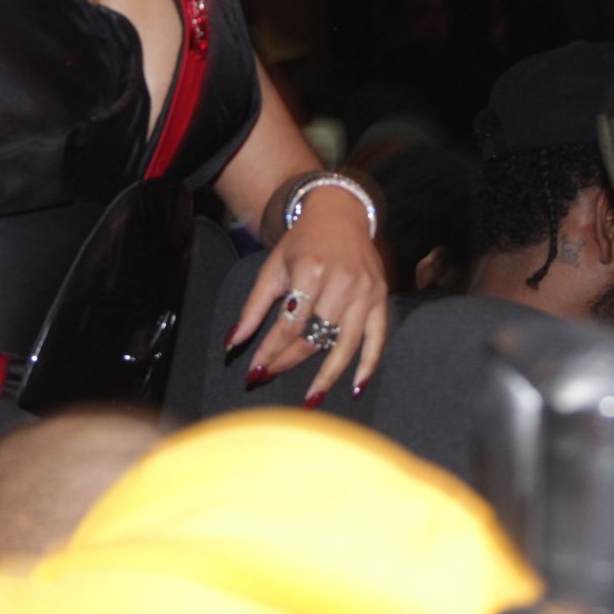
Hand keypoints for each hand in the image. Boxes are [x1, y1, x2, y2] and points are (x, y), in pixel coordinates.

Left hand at [226, 186, 390, 404]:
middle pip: (315, 337)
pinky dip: (368, 364)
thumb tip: (232, 343)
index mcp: (310, 272)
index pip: (289, 324)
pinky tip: (356, 388)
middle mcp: (341, 283)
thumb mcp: (273, 268)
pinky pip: (377, 338)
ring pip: (345, 344)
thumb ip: (253, 307)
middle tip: (270, 377)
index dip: (270, 350)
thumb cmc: (302, 242)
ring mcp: (365, 292)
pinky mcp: (381, 298)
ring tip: (311, 399)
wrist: (340, 213)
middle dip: (289, 361)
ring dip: (328, 376)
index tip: (254, 369)